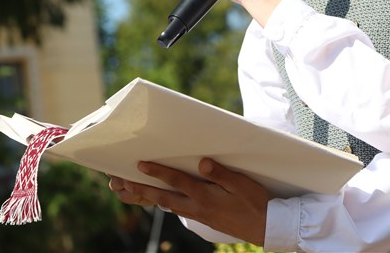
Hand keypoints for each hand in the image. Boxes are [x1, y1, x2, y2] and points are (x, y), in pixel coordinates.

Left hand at [110, 158, 269, 244]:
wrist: (265, 227)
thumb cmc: (255, 202)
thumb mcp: (241, 184)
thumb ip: (220, 173)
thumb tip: (201, 162)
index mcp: (205, 196)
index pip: (176, 181)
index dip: (158, 172)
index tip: (140, 164)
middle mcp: (198, 207)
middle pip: (164, 197)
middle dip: (143, 189)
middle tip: (124, 183)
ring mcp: (200, 215)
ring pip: (170, 205)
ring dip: (152, 197)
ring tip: (137, 191)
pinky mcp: (205, 219)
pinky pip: (180, 210)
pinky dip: (167, 204)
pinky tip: (165, 202)